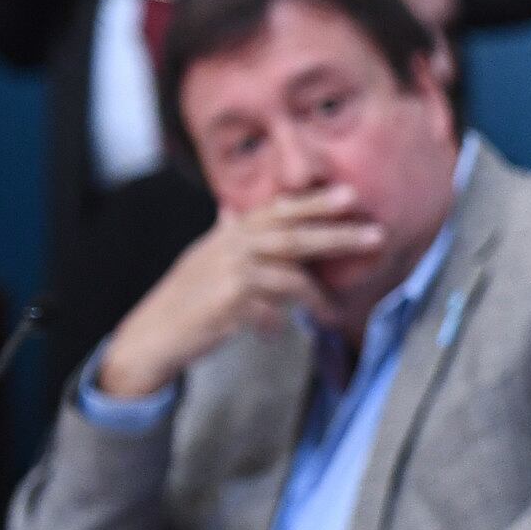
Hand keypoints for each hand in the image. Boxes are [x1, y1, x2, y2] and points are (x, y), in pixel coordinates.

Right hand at [95, 187, 383, 396]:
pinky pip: (271, 312)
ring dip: (315, 296)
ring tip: (334, 314)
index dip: (314, 201)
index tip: (351, 195)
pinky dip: (279, 323)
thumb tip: (227, 206)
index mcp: (230, 234)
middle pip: (293, 237)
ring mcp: (227, 275)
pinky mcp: (226, 306)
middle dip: (338, 235)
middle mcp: (229, 248)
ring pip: (288, 277)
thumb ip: (222, 231)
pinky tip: (279, 333)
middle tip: (377, 235)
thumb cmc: (185, 297)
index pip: (278, 210)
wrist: (153, 334)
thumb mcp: (202, 257)